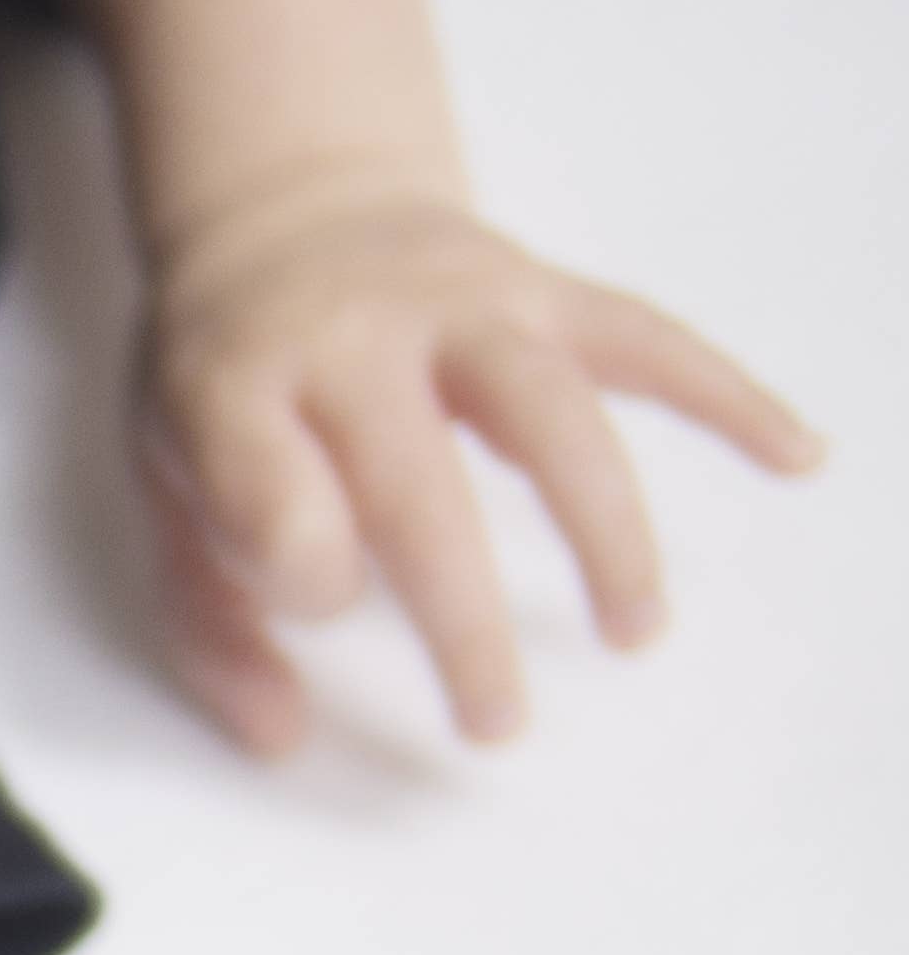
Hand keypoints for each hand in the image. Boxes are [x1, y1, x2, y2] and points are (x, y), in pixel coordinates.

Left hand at [134, 174, 822, 753]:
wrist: (284, 217)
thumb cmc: (227, 381)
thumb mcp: (162, 487)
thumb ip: (207, 621)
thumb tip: (280, 737)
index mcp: (235, 388)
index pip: (270, 499)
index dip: (299, 570)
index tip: (327, 606)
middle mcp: (352, 337)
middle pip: (417, 485)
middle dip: (459, 616)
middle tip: (496, 723)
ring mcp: (458, 304)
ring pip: (549, 412)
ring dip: (602, 527)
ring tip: (634, 632)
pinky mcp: (540, 290)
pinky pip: (643, 338)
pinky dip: (722, 394)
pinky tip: (792, 457)